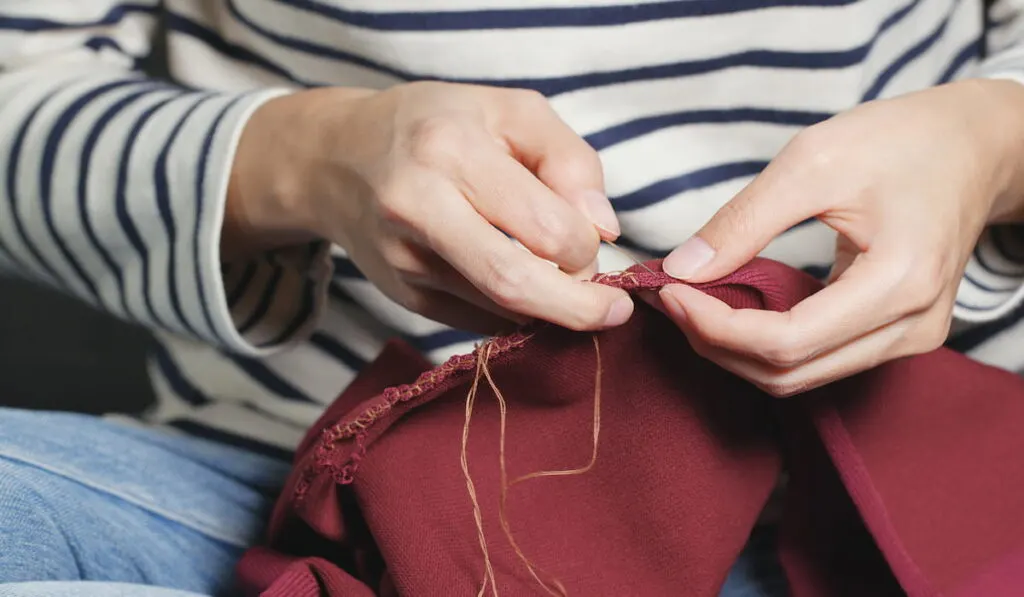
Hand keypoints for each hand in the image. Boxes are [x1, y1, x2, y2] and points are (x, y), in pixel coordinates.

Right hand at [224, 82, 633, 333]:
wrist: (338, 158)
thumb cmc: (438, 126)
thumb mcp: (511, 112)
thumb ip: (570, 160)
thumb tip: (603, 230)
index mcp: (450, 149)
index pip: (543, 225)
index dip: (587, 246)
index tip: (597, 242)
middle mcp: (417, 206)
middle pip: (514, 284)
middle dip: (578, 308)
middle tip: (611, 311)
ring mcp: (404, 259)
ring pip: (499, 310)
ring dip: (548, 307)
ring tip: (564, 281)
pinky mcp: (403, 296)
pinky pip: (478, 320)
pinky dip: (514, 312)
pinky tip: (523, 285)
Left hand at [655, 79, 1023, 396]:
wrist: (973, 145)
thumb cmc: (902, 141)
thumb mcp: (813, 161)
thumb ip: (745, 221)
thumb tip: (682, 269)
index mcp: (899, 282)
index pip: (786, 342)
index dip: (714, 327)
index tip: (666, 290)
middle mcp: (912, 327)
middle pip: (789, 373)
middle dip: (716, 343)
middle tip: (668, 299)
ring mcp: (910, 338)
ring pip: (801, 376)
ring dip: (736, 350)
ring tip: (692, 304)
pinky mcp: (898, 334)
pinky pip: (819, 358)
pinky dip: (766, 342)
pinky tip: (732, 308)